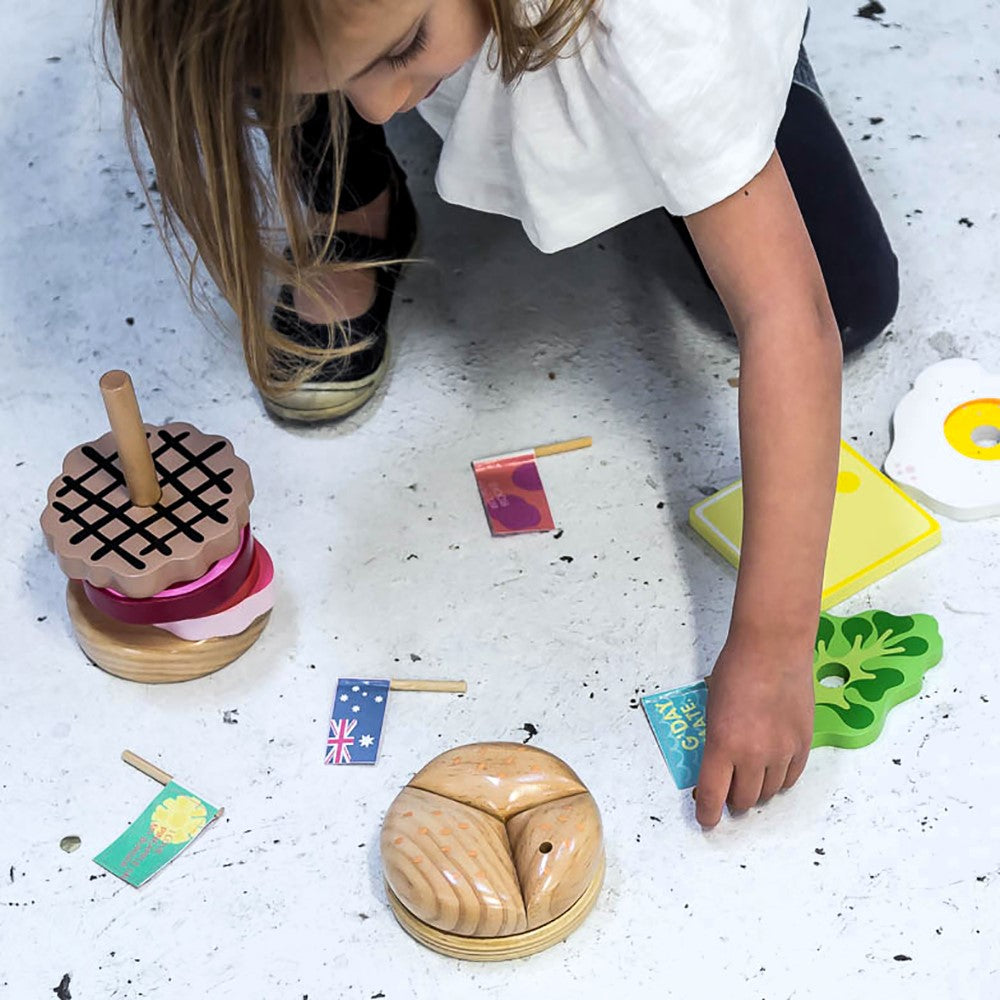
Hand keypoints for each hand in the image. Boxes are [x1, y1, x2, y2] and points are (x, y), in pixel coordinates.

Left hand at [695, 630, 814, 827]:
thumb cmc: (735, 670)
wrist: (772, 648)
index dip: (708, 814)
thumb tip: (717, 767)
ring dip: (756, 790)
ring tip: (750, 777)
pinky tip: (772, 770)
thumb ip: (715, 742)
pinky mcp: (804, 745)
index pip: (712, 795)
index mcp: (722, 745)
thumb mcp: (711, 708)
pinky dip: (779, 780)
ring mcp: (782, 752)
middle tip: (728, 791)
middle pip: (743, 800)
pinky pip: (791, 778)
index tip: (706, 820)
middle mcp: (752, 755)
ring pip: (768, 792)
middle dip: (732, 800)